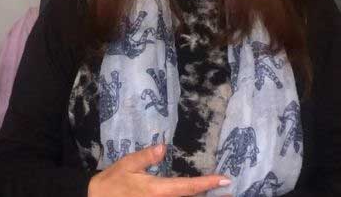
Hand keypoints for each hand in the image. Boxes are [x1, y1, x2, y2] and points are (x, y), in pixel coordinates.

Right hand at [87, 144, 230, 196]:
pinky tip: (192, 196)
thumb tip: (162, 147)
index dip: (207, 183)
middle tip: (230, 192)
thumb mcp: (125, 166)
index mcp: (157, 190)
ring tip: (218, 195)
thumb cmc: (110, 185)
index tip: (225, 179)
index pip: (187, 186)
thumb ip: (145, 158)